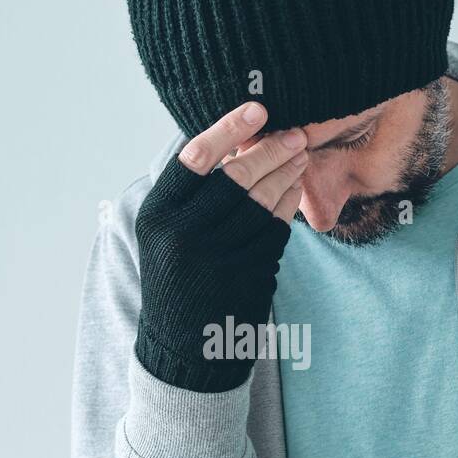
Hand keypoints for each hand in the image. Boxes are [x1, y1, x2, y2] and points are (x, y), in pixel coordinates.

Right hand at [134, 101, 307, 391]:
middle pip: (235, 177)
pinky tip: (295, 191)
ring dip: (287, 174)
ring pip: (262, 203)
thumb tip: (235, 137)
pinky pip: (276, 231)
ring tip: (301, 156)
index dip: (229, 129)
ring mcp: (217, 259)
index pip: (195, 158)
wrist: (183, 347)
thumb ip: (191, 190)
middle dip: (271, 151)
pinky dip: (289, 206)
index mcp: (157, 216)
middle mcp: (183, 236)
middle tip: (295, 134)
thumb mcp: (166, 231)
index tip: (258, 110)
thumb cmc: (176, 276)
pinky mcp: (247, 277)